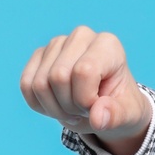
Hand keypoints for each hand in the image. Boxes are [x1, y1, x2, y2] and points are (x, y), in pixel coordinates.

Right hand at [19, 26, 149, 146]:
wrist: (106, 105)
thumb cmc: (120, 106)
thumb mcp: (128, 116)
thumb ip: (116, 116)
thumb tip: (98, 117)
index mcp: (108, 45)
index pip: (83, 71)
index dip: (86, 100)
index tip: (98, 107)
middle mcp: (81, 36)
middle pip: (57, 77)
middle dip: (69, 107)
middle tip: (84, 111)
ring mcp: (58, 44)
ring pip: (39, 83)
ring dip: (54, 109)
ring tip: (73, 109)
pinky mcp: (40, 55)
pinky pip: (26, 85)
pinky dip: (39, 105)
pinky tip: (57, 105)